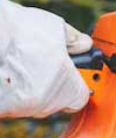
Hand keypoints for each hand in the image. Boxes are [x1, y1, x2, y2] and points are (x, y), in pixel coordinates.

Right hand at [0, 0, 92, 118]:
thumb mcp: (58, 28)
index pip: (80, 97)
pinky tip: (9, 74)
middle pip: (57, 102)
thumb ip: (77, 41)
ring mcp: (24, 108)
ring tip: (24, 65)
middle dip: (54, 84)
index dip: (76, 84)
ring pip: (35, 103)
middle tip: (43, 64)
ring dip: (32, 89)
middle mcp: (47, 104)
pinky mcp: (3, 109)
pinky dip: (12, 92)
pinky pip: (13, 104)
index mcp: (68, 88)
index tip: (71, 74)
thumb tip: (84, 45)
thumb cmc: (21, 30)